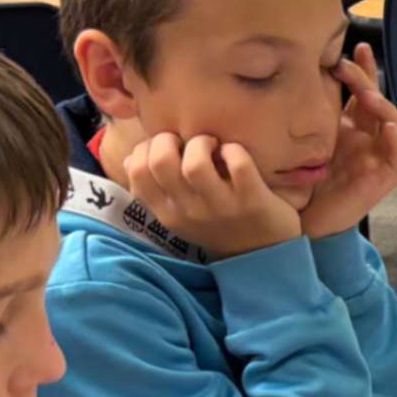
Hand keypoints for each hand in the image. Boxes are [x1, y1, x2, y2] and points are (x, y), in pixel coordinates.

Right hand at [124, 128, 301, 254]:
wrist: (265, 257)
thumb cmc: (219, 226)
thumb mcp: (180, 215)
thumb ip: (156, 190)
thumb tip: (132, 158)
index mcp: (167, 214)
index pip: (137, 174)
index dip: (145, 150)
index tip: (164, 147)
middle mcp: (189, 212)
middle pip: (161, 162)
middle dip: (169, 140)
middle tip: (186, 143)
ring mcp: (220, 207)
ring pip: (196, 164)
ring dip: (202, 143)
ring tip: (213, 146)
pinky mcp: (252, 200)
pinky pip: (238, 164)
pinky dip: (235, 151)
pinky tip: (235, 155)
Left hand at [295, 44, 396, 240]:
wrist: (302, 222)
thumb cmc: (298, 184)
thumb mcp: (298, 140)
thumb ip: (300, 116)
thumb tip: (285, 80)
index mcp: (350, 128)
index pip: (363, 92)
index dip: (364, 69)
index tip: (355, 47)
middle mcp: (367, 140)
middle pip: (378, 103)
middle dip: (368, 81)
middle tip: (347, 67)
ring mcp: (377, 158)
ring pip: (395, 126)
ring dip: (385, 108)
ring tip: (368, 96)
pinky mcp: (383, 180)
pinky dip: (396, 141)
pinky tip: (386, 127)